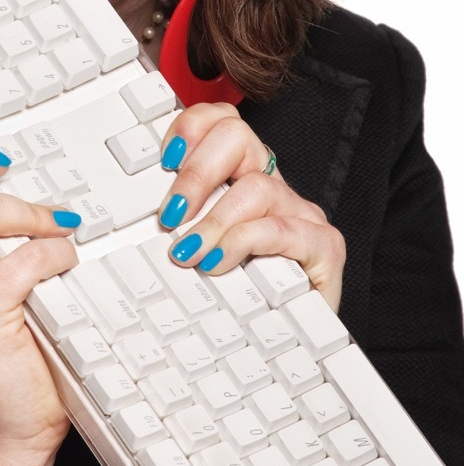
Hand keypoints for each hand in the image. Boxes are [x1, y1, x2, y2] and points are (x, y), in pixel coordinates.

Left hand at [158, 103, 345, 310]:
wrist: (294, 343)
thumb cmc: (240, 292)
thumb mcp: (198, 246)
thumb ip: (179, 222)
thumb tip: (142, 214)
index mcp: (243, 176)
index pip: (222, 123)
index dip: (192, 129)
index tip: (164, 160)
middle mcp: (274, 185)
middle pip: (237, 138)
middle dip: (196, 174)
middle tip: (169, 214)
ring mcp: (302, 213)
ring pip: (256, 187)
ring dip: (212, 221)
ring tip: (188, 253)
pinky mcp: (324, 245)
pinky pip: (280, 229)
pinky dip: (241, 243)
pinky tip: (218, 262)